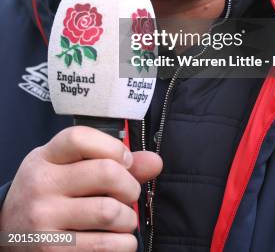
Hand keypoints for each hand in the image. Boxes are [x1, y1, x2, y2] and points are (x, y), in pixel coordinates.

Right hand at [0, 126, 161, 250]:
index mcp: (45, 158)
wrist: (7, 235)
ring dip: (128, 218)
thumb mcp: (66, 170)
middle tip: (129, 194)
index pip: (80, 138)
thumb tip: (156, 162)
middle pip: (106, 173)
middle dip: (130, 185)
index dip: (113, 147)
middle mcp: (41, 185)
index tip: (125, 160)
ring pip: (110, 211)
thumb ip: (109, 162)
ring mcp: (44, 220)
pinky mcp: (52, 251)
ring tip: (124, 219)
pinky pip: (105, 246)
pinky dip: (124, 243)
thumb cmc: (48, 196)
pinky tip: (120, 239)